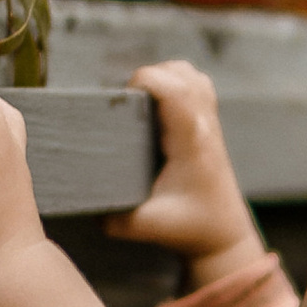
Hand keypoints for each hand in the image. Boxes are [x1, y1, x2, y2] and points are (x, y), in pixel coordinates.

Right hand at [107, 60, 260, 285]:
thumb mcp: (144, 226)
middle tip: (126, 105)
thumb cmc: (188, 227)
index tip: (121, 100)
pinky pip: (195, 82)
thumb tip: (83, 197)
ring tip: (140, 101)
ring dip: (162, 76)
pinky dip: (174, 81)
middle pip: (179, 72)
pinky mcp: (210, 122)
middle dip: (147, 78)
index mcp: (190, 142)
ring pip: (189, 73)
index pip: (173, 89)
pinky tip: (157, 103)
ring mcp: (210, 121)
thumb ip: (112, 218)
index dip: (144, 80)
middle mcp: (204, 125)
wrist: (224, 233)